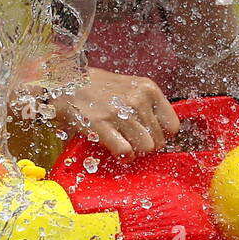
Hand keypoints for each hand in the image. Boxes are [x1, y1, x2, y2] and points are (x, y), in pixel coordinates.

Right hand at [51, 68, 179, 156]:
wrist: (66, 84)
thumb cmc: (100, 88)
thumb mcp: (131, 87)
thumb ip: (148, 106)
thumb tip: (162, 134)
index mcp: (148, 89)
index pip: (172, 126)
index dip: (162, 136)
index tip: (150, 136)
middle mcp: (138, 99)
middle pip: (159, 141)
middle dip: (146, 145)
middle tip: (131, 140)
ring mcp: (120, 112)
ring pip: (145, 148)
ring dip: (134, 151)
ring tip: (123, 143)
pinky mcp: (102, 124)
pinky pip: (125, 151)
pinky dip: (122, 155)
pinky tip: (116, 149)